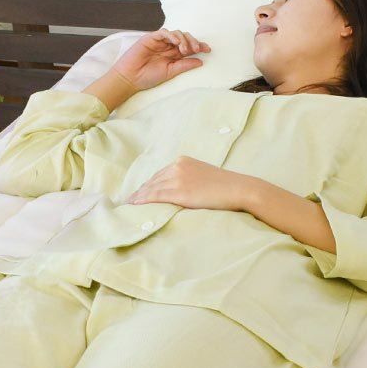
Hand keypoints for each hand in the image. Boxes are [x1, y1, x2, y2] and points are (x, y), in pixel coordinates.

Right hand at [111, 29, 211, 92]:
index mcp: (173, 55)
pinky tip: (176, 42)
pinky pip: (164, 32)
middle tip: (197, 49)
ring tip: (184, 50)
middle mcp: (168, 47)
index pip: (189, 47)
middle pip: (185, 38)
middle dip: (193, 42)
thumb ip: (184, 66)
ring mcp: (160, 42)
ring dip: (184, 40)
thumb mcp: (170, 72)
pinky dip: (172, 35)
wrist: (130, 78)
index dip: (199, 47)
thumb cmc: (147, 77)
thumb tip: (200, 61)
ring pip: (177, 33)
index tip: (208, 50)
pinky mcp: (151, 38)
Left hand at [125, 156, 253, 211]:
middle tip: (128, 202)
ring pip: (151, 189)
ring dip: (138, 198)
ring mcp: (177, 178)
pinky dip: (143, 201)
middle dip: (140, 192)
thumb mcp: (202, 176)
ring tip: (129, 207)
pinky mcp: (179, 191)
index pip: (158, 175)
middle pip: (152, 181)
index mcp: (182, 161)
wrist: (238, 189)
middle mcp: (177, 166)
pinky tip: (135, 206)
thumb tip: (175, 192)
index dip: (146, 186)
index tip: (137, 194)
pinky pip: (155, 197)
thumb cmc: (224, 186)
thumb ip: (187, 179)